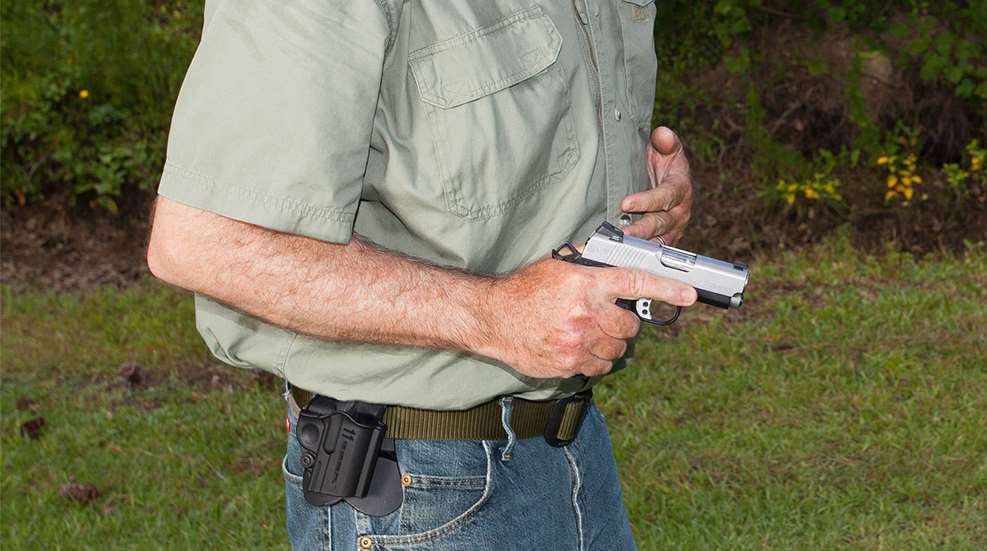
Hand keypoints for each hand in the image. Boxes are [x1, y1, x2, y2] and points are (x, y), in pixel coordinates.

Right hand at [481, 257, 696, 378]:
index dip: (667, 289)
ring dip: (610, 342)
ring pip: (618, 348)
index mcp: (586, 283)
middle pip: (630, 325)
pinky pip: (601, 366)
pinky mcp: (569, 363)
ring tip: (587, 332)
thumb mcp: (558, 266)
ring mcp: (578, 341)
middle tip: (604, 316)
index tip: (689, 295)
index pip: (635, 282)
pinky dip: (596, 359)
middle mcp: (585, 312)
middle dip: (622, 322)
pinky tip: (578, 347)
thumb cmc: (526, 290)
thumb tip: (623, 255)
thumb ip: (592, 261)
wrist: (493, 318)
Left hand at [620, 126, 692, 244]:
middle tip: (622, 234)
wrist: (666, 176)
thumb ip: (665, 141)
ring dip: (640, 245)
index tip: (626, 203)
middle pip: (661, 223)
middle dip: (641, 229)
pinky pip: (653, 250)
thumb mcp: (666, 147)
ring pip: (658, 240)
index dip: (647, 200)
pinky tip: (622, 256)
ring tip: (620, 249)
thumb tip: (663, 135)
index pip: (665, 196)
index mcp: (680, 188)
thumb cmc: (664, 161)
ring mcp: (672, 228)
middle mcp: (679, 211)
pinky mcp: (663, 239)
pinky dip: (639, 253)